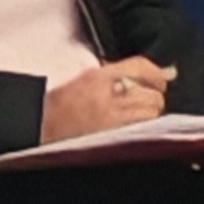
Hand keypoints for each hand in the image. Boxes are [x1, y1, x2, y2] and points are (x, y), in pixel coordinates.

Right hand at [43, 56, 174, 143]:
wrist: (42, 126)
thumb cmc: (61, 104)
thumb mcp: (87, 78)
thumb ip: (116, 73)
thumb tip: (147, 75)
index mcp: (100, 76)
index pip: (141, 67)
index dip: (156, 73)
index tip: (162, 79)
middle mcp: (109, 96)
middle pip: (152, 94)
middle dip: (155, 98)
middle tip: (151, 101)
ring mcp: (113, 119)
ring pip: (150, 114)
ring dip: (151, 114)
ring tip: (142, 116)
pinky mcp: (114, 137)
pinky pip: (141, 131)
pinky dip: (143, 128)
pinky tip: (136, 129)